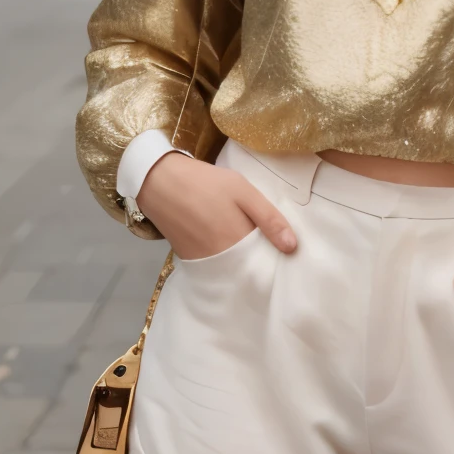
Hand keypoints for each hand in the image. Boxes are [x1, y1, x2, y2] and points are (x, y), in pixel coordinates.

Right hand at [136, 153, 296, 262]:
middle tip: (272, 246)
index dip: (278, 257)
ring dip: (245, 263)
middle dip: (263, 262)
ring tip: (255, 245)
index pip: (267, 263)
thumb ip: (268, 218)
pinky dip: (227, 262)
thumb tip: (292, 247)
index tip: (289, 251)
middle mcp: (222, 261)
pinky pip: (217, 268)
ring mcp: (205, 264)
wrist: (160, 183)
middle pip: (250, 270)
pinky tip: (232, 245)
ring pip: (234, 271)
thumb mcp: (243, 191)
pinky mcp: (191, 261)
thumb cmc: (206, 183)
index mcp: (238, 243)